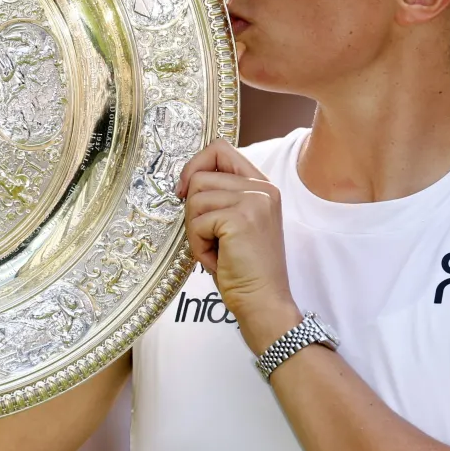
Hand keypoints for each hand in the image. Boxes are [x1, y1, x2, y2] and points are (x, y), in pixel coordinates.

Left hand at [176, 139, 300, 352]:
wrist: (263, 301)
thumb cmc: (244, 270)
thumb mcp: (235, 224)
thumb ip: (222, 196)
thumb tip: (185, 181)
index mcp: (262, 186)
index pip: (220, 149)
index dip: (195, 166)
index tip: (185, 191)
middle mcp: (262, 188)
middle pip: (201, 176)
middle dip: (193, 211)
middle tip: (210, 238)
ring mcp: (254, 201)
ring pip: (195, 199)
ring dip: (195, 230)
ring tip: (216, 250)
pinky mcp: (240, 218)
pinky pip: (196, 222)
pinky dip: (198, 244)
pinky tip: (218, 259)